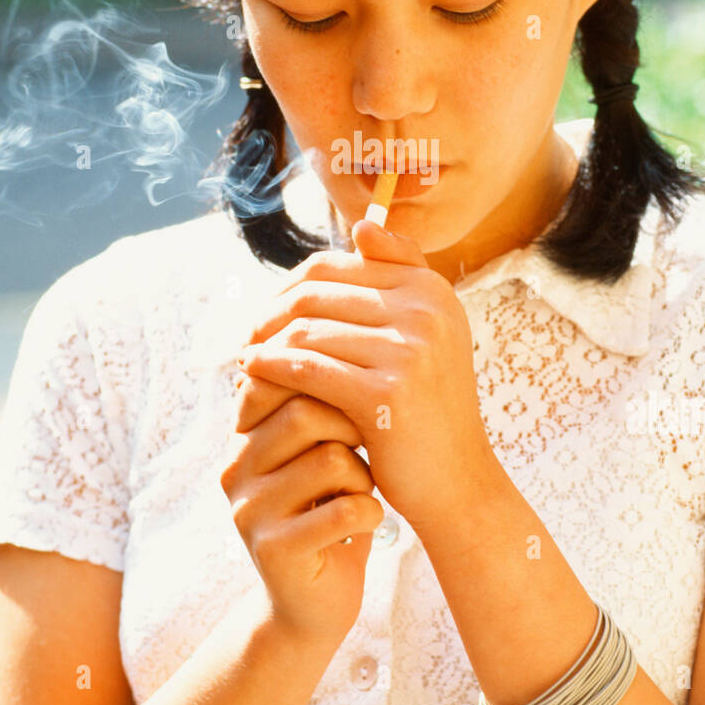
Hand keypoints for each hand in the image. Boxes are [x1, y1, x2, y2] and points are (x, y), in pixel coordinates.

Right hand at [223, 370, 382, 645]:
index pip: (282, 379)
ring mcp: (248, 510)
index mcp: (244, 436)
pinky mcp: (272, 550)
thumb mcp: (323, 452)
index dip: (333, 382)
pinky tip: (370, 522)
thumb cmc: (330, 511)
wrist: (316, 603)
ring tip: (365, 490)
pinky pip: (341, 510)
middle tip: (373, 446)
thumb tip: (354, 335)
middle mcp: (235, 467)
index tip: (366, 400)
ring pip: (329, 459)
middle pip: (304, 412)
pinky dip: (370, 512)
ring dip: (364, 474)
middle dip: (353, 425)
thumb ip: (323, 404)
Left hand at [237, 217, 497, 536]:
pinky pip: (306, 368)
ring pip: (305, 331)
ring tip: (246, 361)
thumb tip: (362, 223)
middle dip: (270, 315)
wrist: (458, 482)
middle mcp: (426, 311)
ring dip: (264, 345)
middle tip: (247, 339)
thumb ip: (400, 276)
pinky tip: (251, 376)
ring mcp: (410, 350)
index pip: (331, 266)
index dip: (287, 287)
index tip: (266, 314)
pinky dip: (269, 369)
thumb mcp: (428, 334)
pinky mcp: (386, 393)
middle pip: (314, 295)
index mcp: (432, 289)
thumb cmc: (429, 409)